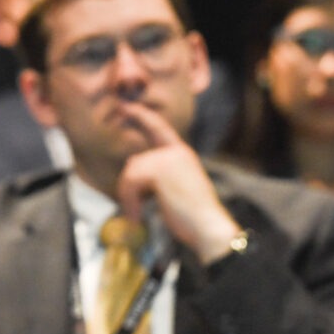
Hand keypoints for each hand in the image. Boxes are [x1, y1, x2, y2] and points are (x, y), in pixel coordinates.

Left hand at [113, 101, 240, 263]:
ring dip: (129, 198)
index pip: (159, 129)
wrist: (208, 228)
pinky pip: (130, 182)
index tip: (125, 106)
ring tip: (137, 215)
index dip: (142, 116)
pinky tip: (137, 216)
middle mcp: (177, 152)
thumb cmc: (194, 218)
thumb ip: (157, 175)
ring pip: (131, 173)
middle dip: (128, 188)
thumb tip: (131, 164)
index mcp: (183, 155)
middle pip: (136, 163)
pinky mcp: (160, 170)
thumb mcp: (175, 190)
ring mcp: (169, 159)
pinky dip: (130, 202)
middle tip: (134, 211)